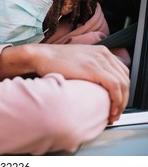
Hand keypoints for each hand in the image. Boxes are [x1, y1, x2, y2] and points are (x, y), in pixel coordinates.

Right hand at [0, 44, 129, 123]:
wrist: (41, 56)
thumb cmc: (53, 61)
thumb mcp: (77, 61)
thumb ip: (89, 68)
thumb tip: (93, 84)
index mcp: (101, 52)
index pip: (123, 72)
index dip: (123, 90)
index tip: (117, 102)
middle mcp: (103, 54)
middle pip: (126, 79)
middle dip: (124, 99)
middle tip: (116, 112)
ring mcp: (100, 60)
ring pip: (123, 84)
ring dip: (121, 103)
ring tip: (113, 115)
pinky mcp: (95, 69)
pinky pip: (115, 87)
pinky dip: (117, 100)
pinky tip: (111, 109)